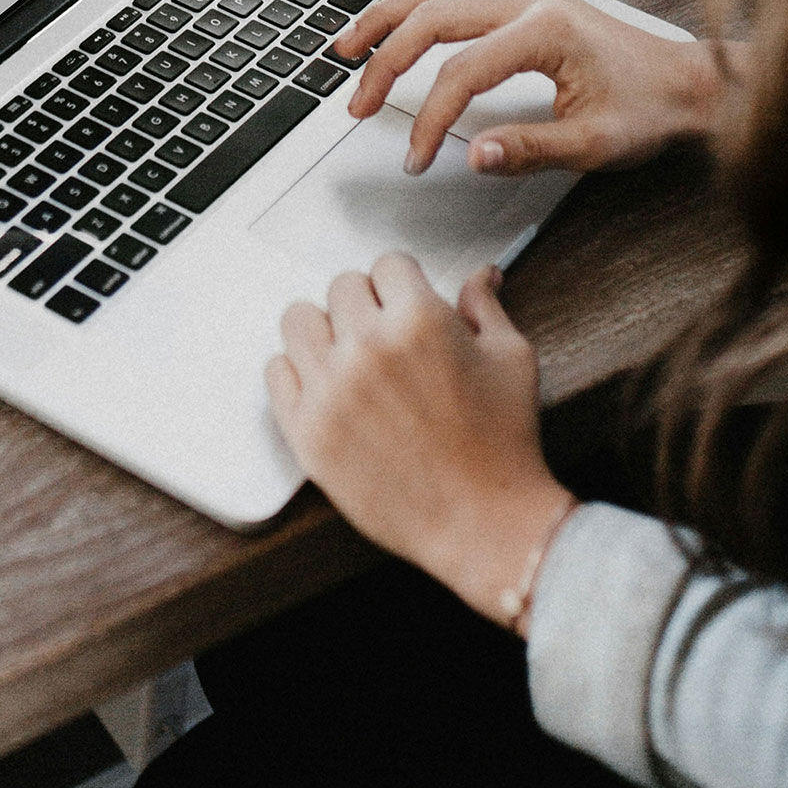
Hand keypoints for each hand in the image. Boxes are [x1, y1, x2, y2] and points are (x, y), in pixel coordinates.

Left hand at [266, 255, 574, 630]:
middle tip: (385, 335)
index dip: (403, 283)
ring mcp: (331, 390)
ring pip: (298, 319)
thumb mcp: (511, 359)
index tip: (407, 302)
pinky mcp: (307, 431)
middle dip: (367, 303)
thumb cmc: (504, 445)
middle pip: (342, 287)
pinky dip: (297, 372)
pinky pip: (276, 372)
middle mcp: (368, 347)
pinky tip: (326, 386)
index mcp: (419, 321)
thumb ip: (484, 307)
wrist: (483, 524)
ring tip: (349, 354)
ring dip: (324, 330)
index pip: (388, 264)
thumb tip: (481, 275)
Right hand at [334, 0, 725, 178]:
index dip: (429, 118)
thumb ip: (530, 149)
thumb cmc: (651, 109)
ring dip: (387, 19)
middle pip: (432, 16)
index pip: (461, 72)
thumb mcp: (595, 144)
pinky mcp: (524, 0)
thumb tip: (474, 155)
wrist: (688, 82)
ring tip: (348, 49)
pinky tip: (393, 28)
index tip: (416, 157)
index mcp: (546, 30)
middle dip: (385, 62)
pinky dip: (414, 9)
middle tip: (358, 104)